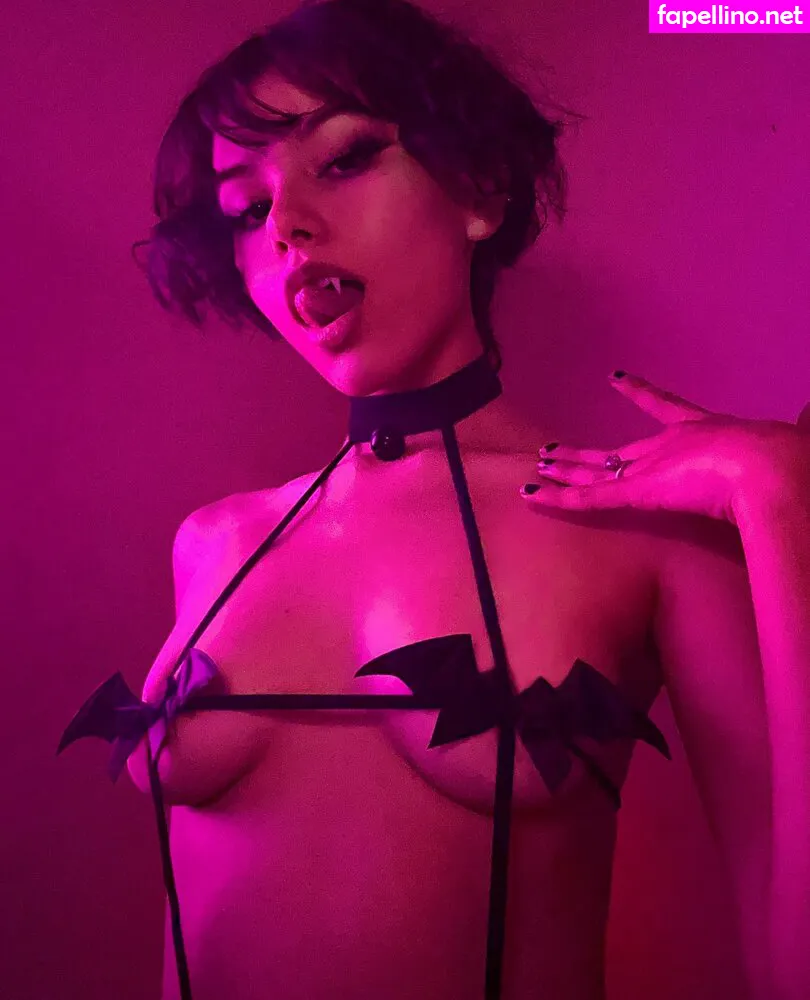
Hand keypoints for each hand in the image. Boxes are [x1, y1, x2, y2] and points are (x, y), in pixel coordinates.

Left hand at [520, 371, 809, 526]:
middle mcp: (668, 445)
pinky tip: (531, 495)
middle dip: (585, 453)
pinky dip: (560, 499)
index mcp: (703, 430)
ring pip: (596, 472)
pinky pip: (589, 498)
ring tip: (537, 465)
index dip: (640, 394)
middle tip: (554, 450)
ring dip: (566, 472)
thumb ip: (796, 430)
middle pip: (616, 451)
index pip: (665, 410)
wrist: (773, 469)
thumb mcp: (791, 444)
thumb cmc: (786, 460)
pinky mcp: (638, 490)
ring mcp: (651, 467)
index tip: (618, 378)